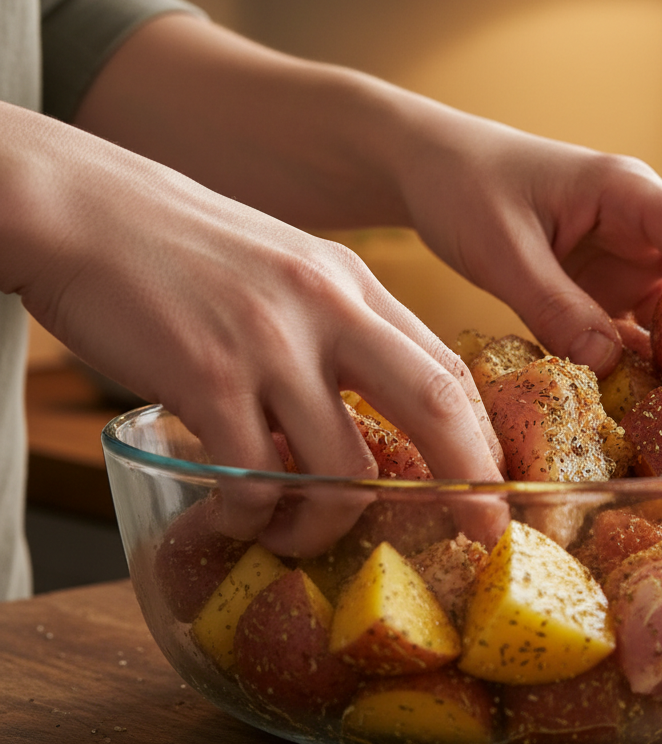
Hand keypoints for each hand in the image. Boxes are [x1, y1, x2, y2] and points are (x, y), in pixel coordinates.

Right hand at [2, 108, 504, 556]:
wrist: (86, 208)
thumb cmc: (187, 250)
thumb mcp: (288, 270)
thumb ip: (336, 329)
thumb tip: (370, 409)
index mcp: (353, 285)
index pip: (445, 364)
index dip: (479, 431)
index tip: (493, 481)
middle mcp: (327, 309)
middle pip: (432, 402)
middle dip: (469, 478)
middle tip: (485, 529)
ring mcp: (271, 343)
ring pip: (341, 467)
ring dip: (327, 524)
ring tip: (296, 534)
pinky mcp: (208, 376)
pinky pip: (255, 478)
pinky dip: (253, 514)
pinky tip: (235, 512)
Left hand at [398, 121, 661, 405]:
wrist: (430, 170)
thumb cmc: (466, 185)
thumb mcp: (504, 249)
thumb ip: (555, 307)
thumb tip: (610, 368)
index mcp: (628, 195)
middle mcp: (636, 228)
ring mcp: (617, 260)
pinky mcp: (595, 288)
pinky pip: (632, 332)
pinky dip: (647, 368)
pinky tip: (657, 408)